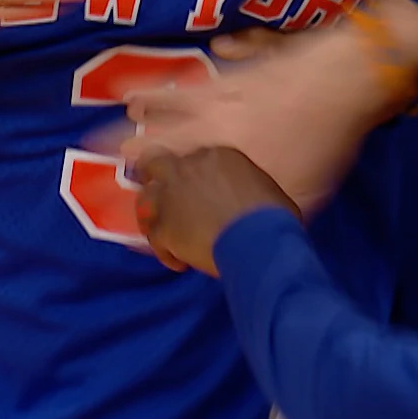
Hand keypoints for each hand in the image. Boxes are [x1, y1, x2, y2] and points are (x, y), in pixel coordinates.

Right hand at [104, 23, 394, 218]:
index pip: (166, 162)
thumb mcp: (294, 195)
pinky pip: (236, 53)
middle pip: (162, 126)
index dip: (141, 171)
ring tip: (133, 98)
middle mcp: (215, 116)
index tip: (118, 176)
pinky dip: (226, 51)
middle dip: (131, 135)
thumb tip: (242, 237)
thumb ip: (261, 213)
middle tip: (105, 140)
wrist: (339, 83)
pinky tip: (220, 45)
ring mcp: (233, 84)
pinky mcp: (257, 61)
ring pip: (183, 91)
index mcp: (217, 150)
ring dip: (156, 95)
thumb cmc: (318, 143)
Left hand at [135, 147, 300, 276]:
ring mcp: (171, 196)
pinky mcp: (164, 226)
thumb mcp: (265, 186)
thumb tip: (249, 197)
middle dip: (155, 175)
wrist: (258, 238)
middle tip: (165, 195)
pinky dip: (165, 252)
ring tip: (166, 232)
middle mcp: (187, 168)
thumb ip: (247, 184)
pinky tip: (180, 263)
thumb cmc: (272, 214)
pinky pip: (154, 238)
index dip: (192, 174)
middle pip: (155, 161)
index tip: (199, 189)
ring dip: (153, 214)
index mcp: (215, 155)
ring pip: (145, 199)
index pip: (193, 158)